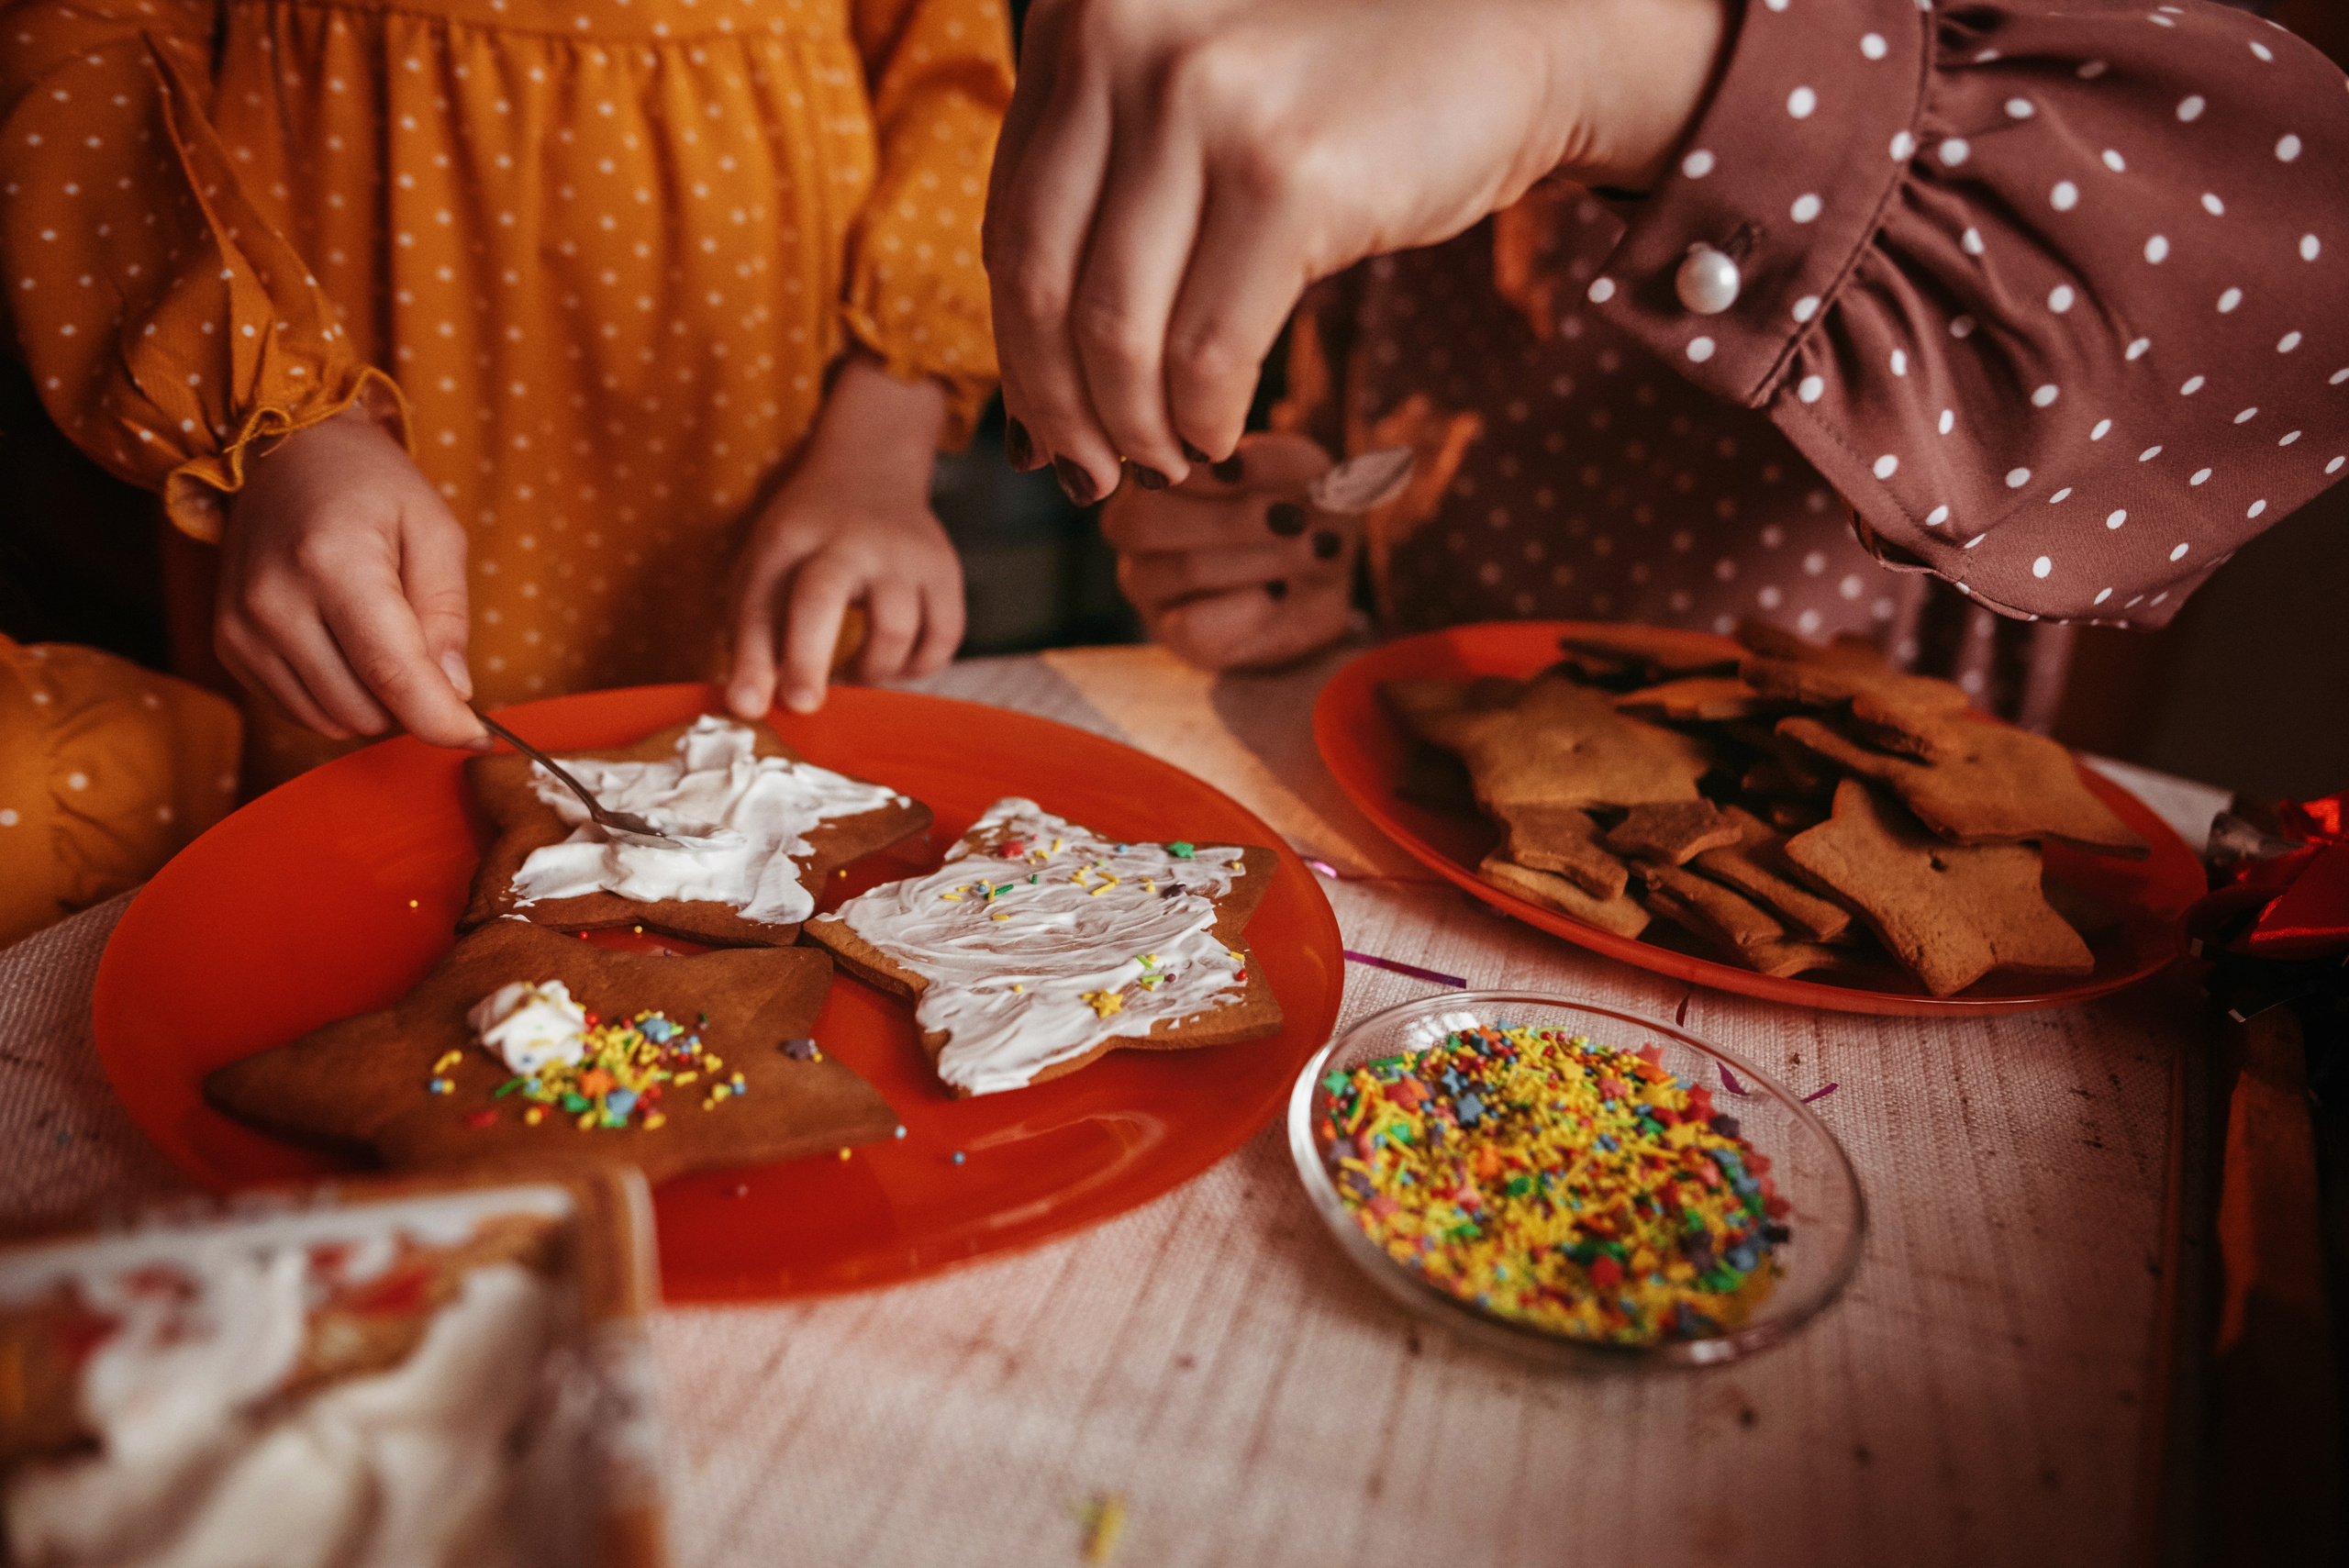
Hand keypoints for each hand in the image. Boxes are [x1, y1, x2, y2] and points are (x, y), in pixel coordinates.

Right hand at [216, 402, 486, 747]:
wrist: (283, 450)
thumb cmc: (371, 485)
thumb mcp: (435, 531)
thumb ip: (447, 614)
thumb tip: (454, 693)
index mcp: (334, 563)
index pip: (392, 674)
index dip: (442, 721)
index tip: (479, 738)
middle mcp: (275, 602)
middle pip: (365, 708)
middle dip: (412, 698)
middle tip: (423, 646)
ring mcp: (242, 628)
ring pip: (333, 720)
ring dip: (373, 700)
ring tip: (378, 634)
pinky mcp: (227, 646)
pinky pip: (300, 711)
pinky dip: (335, 695)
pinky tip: (341, 642)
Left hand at [725, 357, 963, 716]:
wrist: (871, 470)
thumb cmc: (807, 540)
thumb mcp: (766, 564)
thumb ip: (755, 629)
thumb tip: (753, 705)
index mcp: (788, 537)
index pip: (761, 601)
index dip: (752, 658)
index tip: (746, 705)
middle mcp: (846, 540)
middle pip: (822, 598)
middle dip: (808, 658)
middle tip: (802, 704)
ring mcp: (902, 552)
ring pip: (894, 629)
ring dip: (871, 671)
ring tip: (854, 673)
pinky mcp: (944, 569)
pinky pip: (943, 637)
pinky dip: (918, 666)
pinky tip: (894, 662)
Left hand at [985, 0, 1727, 499]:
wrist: (1501, 50)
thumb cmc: (1334, 107)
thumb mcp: (1186, 119)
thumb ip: (1100, 206)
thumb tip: (1022, 402)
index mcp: (1077, 17)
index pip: (1008, 227)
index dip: (1019, 349)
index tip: (1047, 422)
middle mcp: (1120, 42)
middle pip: (1043, 284)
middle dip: (1060, 407)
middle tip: (1087, 473)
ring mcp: (1204, 104)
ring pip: (1117, 333)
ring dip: (1133, 429)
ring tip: (1162, 461)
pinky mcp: (1285, 179)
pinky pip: (1207, 355)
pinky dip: (1202, 421)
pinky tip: (1218, 437)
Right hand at [1101, 431, 1354, 669]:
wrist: (1325, 574)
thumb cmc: (1297, 509)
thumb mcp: (1297, 470)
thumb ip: (1266, 461)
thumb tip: (1235, 467)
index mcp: (1151, 469)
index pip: (1154, 468)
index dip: (1216, 474)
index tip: (1275, 481)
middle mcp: (1131, 524)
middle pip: (1149, 520)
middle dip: (1236, 520)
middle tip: (1297, 520)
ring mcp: (1144, 582)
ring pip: (1184, 567)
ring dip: (1261, 558)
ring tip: (1312, 550)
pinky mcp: (1171, 632)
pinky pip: (1194, 624)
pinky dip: (1250, 607)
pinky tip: (1280, 592)